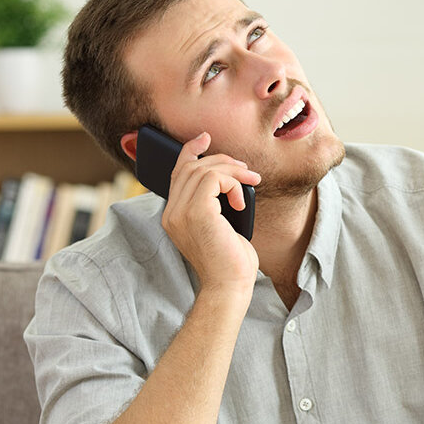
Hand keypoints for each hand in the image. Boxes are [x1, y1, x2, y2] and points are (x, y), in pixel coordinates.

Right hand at [161, 132, 260, 290]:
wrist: (230, 285)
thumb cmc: (231, 260)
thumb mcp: (222, 226)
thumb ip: (216, 203)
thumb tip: (231, 178)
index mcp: (174, 216)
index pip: (177, 173)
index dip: (190, 151)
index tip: (205, 138)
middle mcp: (172, 213)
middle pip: (191, 167)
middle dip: (222, 161)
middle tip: (247, 171)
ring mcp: (180, 212)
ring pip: (202, 169)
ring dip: (232, 171)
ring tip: (251, 182)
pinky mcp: (197, 212)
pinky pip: (213, 179)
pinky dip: (233, 183)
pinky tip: (241, 202)